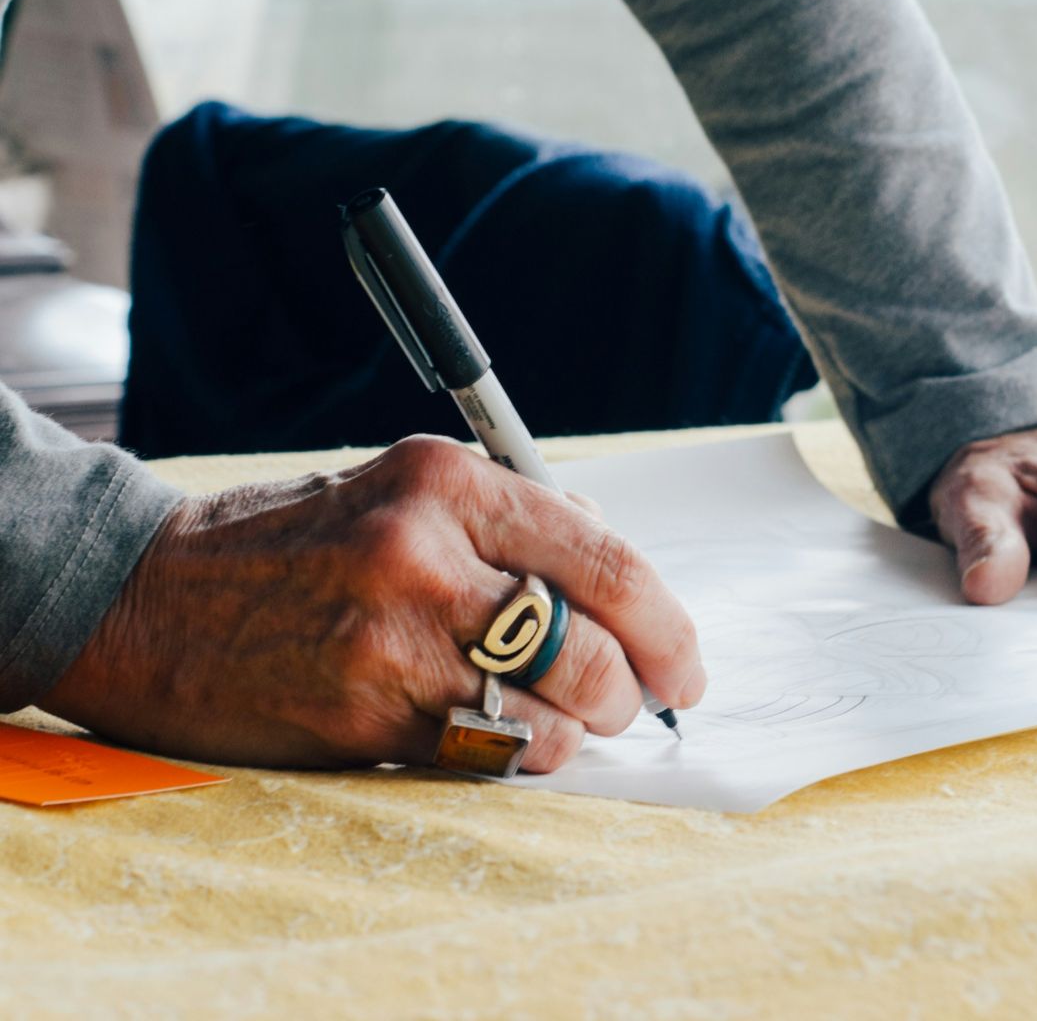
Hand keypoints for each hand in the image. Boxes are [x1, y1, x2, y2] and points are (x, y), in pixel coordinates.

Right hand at [39, 436, 704, 772]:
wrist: (148, 601)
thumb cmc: (295, 544)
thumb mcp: (401, 491)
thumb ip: (514, 522)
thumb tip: (619, 574)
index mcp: (447, 482)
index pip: (606, 558)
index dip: (668, 624)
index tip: (686, 662)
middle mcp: (425, 555)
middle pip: (592, 646)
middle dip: (633, 689)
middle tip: (631, 700)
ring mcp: (392, 642)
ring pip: (550, 715)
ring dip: (576, 730)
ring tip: (559, 717)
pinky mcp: (364, 716)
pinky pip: (489, 755)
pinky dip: (518, 756)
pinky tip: (501, 736)